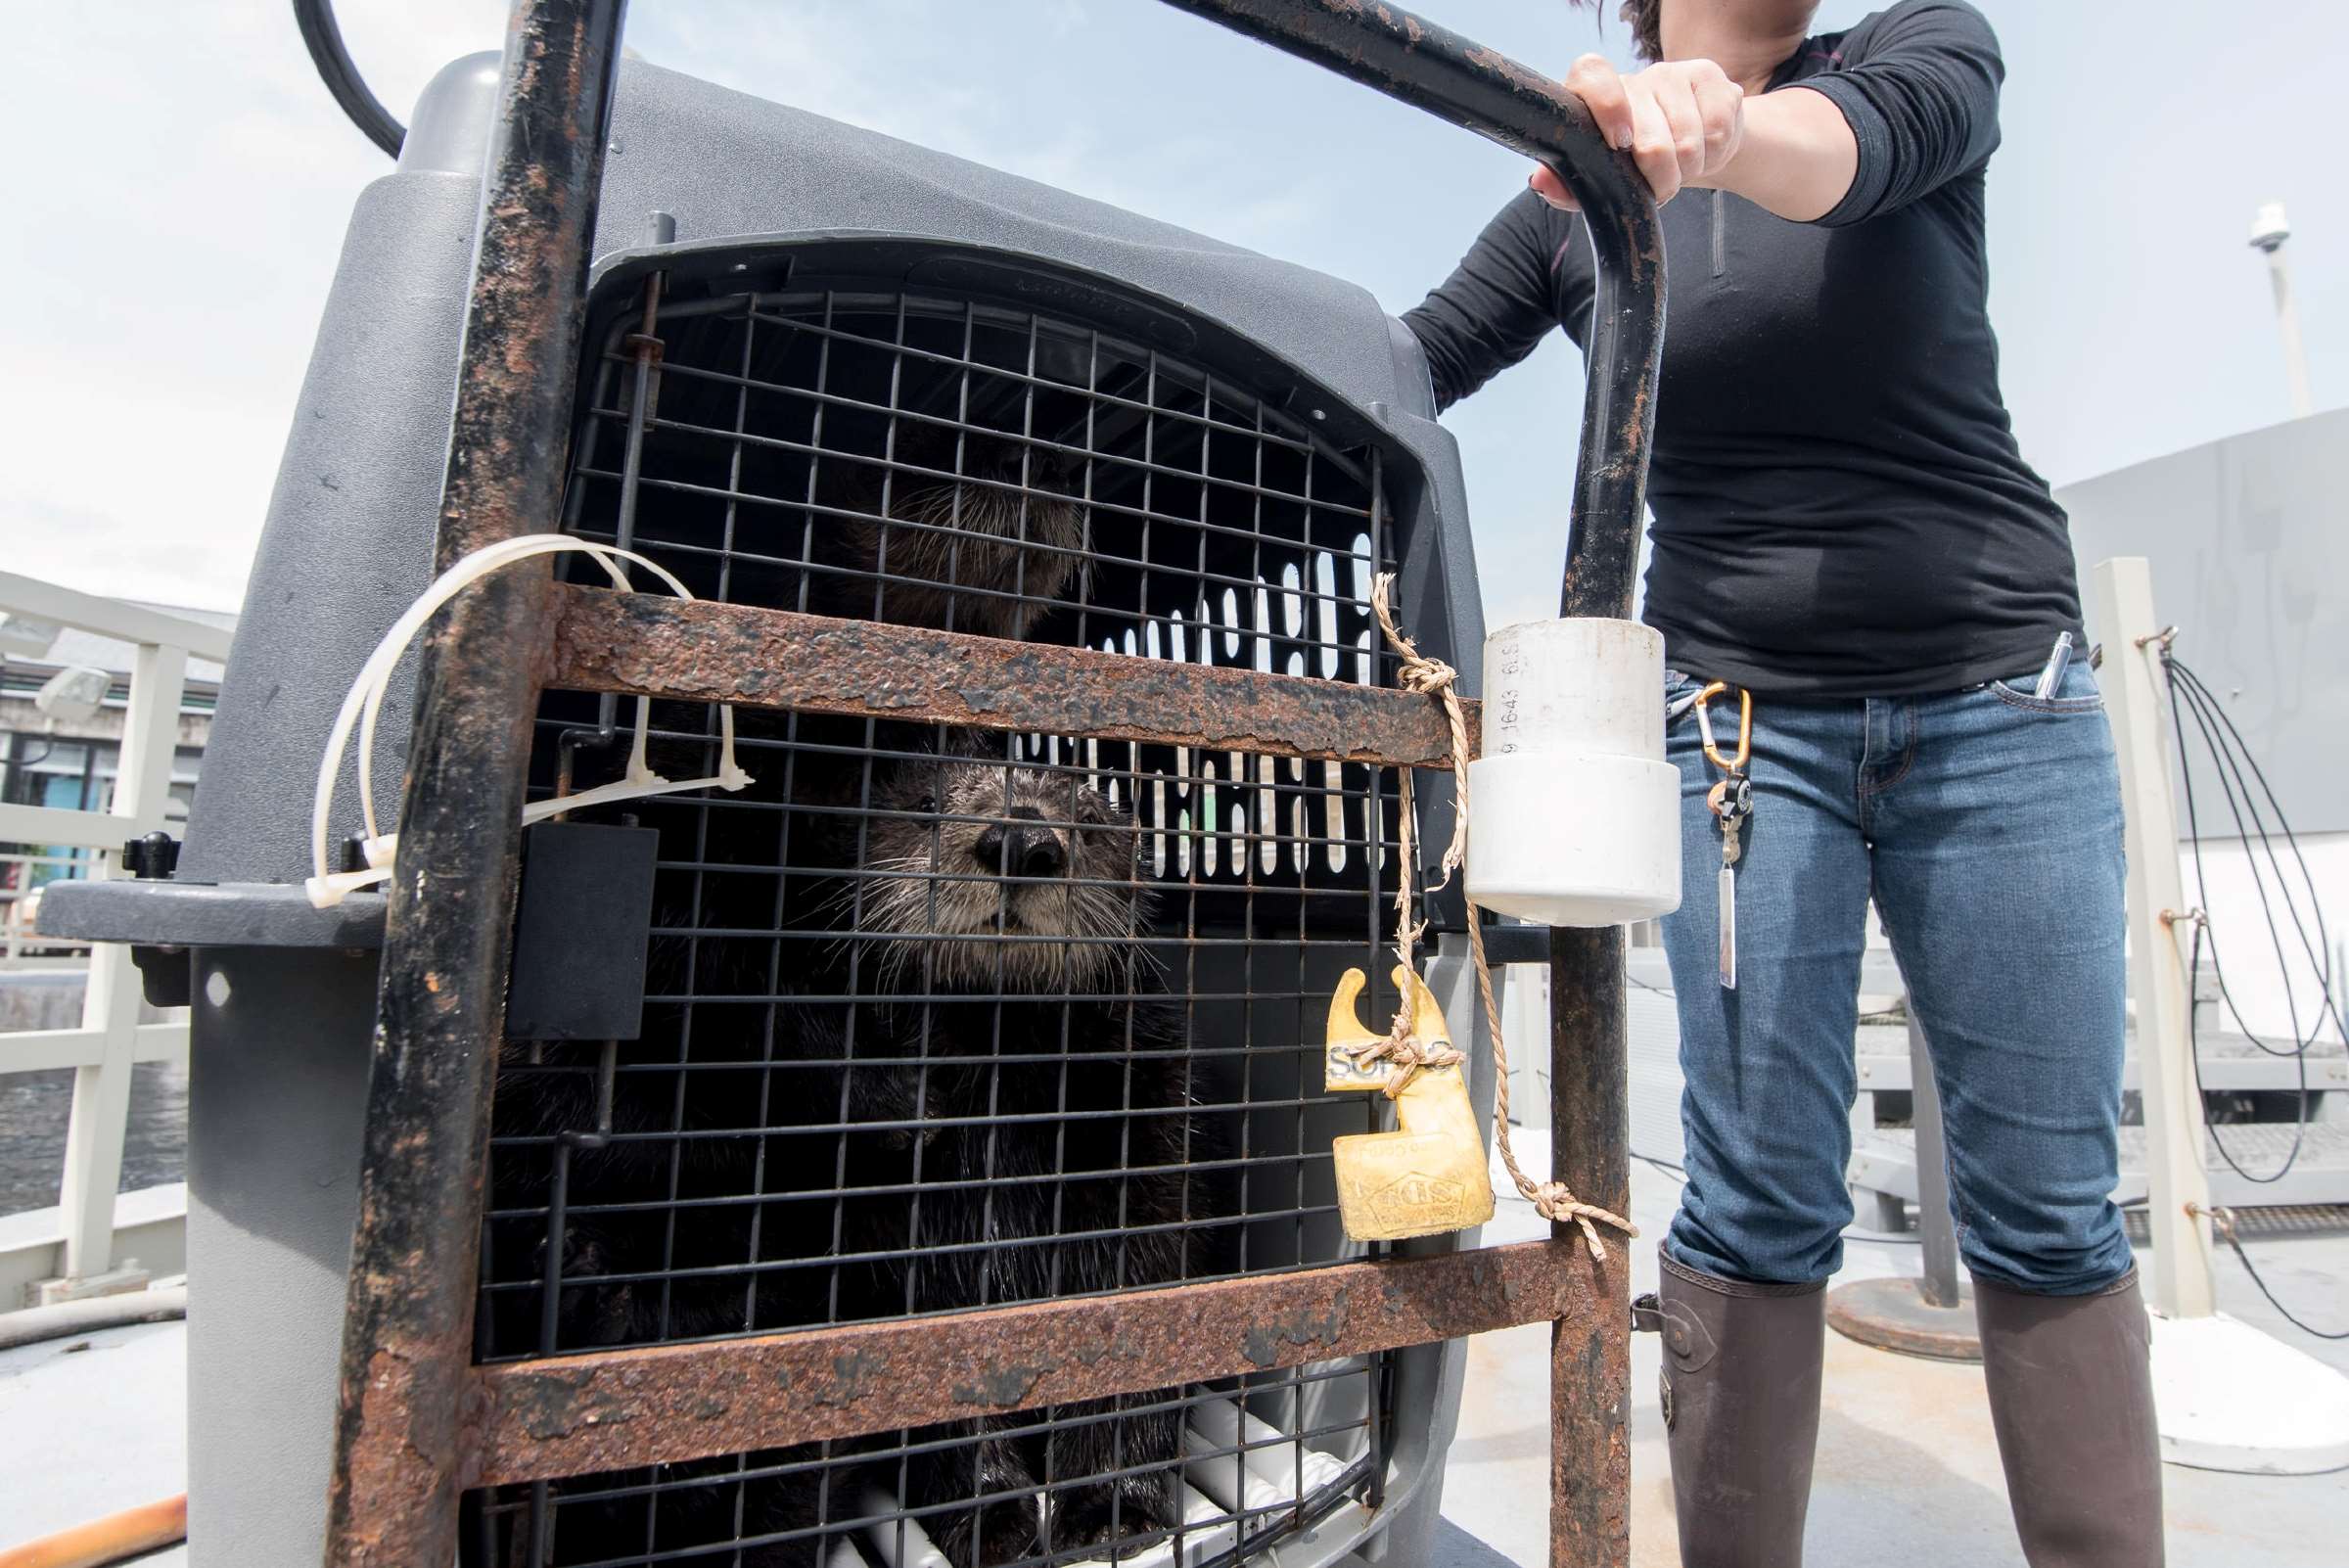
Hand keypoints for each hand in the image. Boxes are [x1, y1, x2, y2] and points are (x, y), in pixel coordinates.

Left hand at [1531, 55, 1745, 210]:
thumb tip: (1541, 181)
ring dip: (1689, 171)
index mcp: (1595, 96)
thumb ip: (1567, 184)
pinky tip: (1705, 150)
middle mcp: (1634, 78)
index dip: (1607, 108)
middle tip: (1658, 185)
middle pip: (1652, 142)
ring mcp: (1673, 73)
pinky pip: (1720, 132)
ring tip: (1681, 167)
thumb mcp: (1597, 180)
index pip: (1592, 75)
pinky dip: (1715, 156)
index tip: (1619, 145)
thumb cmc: (1634, 166)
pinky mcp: (1711, 77)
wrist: (1693, 148)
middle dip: (1660, 180)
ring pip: (1690, 142)